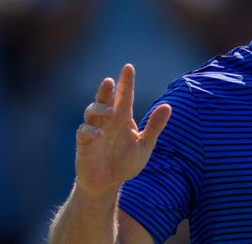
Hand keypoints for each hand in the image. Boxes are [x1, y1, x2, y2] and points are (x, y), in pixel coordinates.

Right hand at [75, 64, 171, 195]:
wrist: (109, 183)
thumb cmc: (126, 162)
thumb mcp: (145, 145)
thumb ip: (155, 126)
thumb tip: (168, 106)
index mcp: (123, 119)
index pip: (125, 96)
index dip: (126, 82)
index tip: (128, 67)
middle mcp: (108, 121)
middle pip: (105, 99)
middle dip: (106, 89)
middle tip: (110, 80)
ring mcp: (95, 130)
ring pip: (91, 111)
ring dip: (99, 108)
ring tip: (112, 111)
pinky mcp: (85, 144)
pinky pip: (84, 132)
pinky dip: (90, 129)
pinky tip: (99, 132)